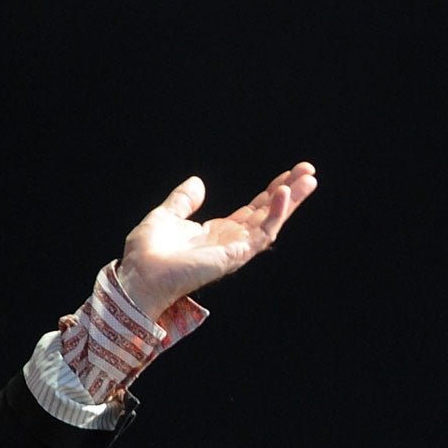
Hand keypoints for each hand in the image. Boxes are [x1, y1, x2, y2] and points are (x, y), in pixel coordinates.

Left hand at [115, 162, 317, 317]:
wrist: (138, 276)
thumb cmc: (146, 254)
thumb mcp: (164, 216)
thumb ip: (183, 201)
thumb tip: (197, 182)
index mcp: (216, 233)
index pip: (253, 210)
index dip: (271, 192)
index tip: (288, 174)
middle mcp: (229, 242)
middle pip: (267, 214)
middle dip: (289, 192)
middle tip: (308, 171)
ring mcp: (234, 250)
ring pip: (271, 223)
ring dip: (291, 201)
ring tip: (309, 178)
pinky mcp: (234, 256)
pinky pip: (262, 234)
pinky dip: (275, 214)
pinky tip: (285, 194)